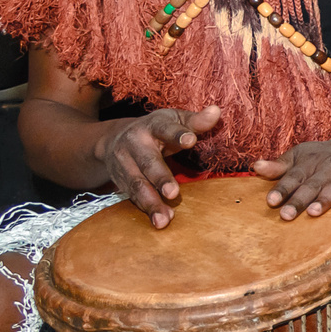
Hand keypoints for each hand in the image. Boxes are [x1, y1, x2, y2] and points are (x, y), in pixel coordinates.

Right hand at [95, 107, 222, 227]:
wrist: (113, 138)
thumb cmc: (156, 129)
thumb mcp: (174, 120)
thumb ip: (196, 121)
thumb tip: (216, 111)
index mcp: (152, 126)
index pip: (166, 129)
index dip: (178, 135)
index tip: (191, 140)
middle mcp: (134, 143)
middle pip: (148, 162)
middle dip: (160, 178)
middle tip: (173, 193)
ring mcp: (124, 163)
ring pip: (136, 184)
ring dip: (150, 202)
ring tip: (164, 219)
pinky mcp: (119, 180)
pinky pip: (131, 196)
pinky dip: (144, 208)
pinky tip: (157, 220)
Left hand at [251, 134, 330, 219]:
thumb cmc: (322, 157)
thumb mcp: (299, 157)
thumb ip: (279, 166)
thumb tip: (255, 166)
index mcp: (309, 161)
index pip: (293, 176)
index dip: (282, 188)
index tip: (271, 201)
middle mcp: (328, 165)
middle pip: (312, 184)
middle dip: (299, 200)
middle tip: (286, 215)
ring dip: (324, 198)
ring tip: (313, 212)